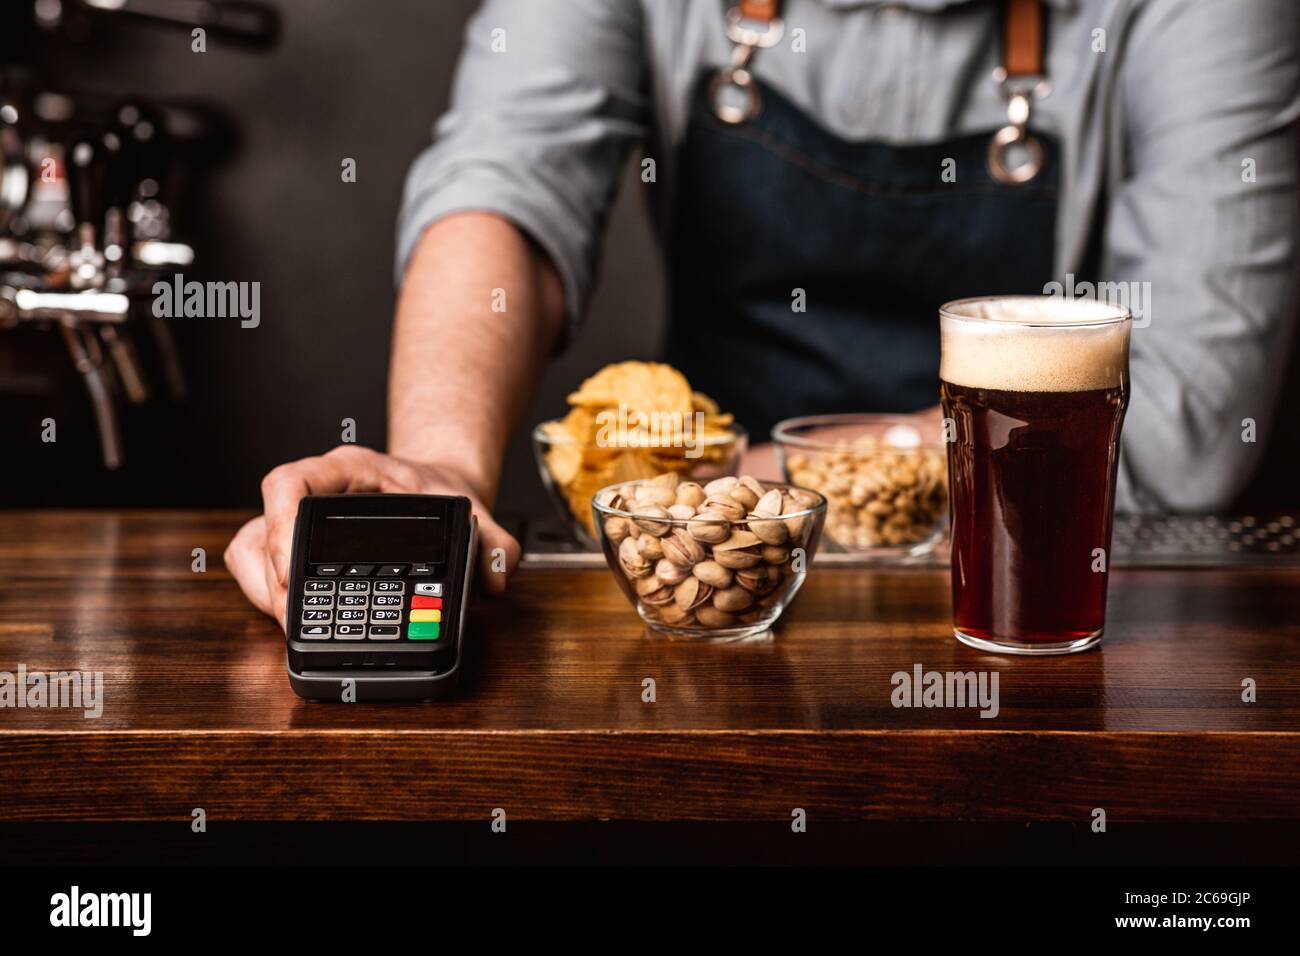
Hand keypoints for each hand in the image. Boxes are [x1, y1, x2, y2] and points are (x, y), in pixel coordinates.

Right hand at [223, 445, 518, 628]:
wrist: (435, 489)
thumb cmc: (440, 494)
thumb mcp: (472, 510)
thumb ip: (494, 541)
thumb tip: (497, 576)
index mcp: (350, 471)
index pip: (291, 481)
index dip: (280, 525)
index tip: (294, 572)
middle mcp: (315, 491)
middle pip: (260, 527)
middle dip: (271, 580)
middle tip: (295, 620)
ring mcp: (298, 519)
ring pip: (249, 550)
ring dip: (263, 591)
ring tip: (293, 625)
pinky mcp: (293, 546)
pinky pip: (258, 569)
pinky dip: (267, 595)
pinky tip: (294, 618)